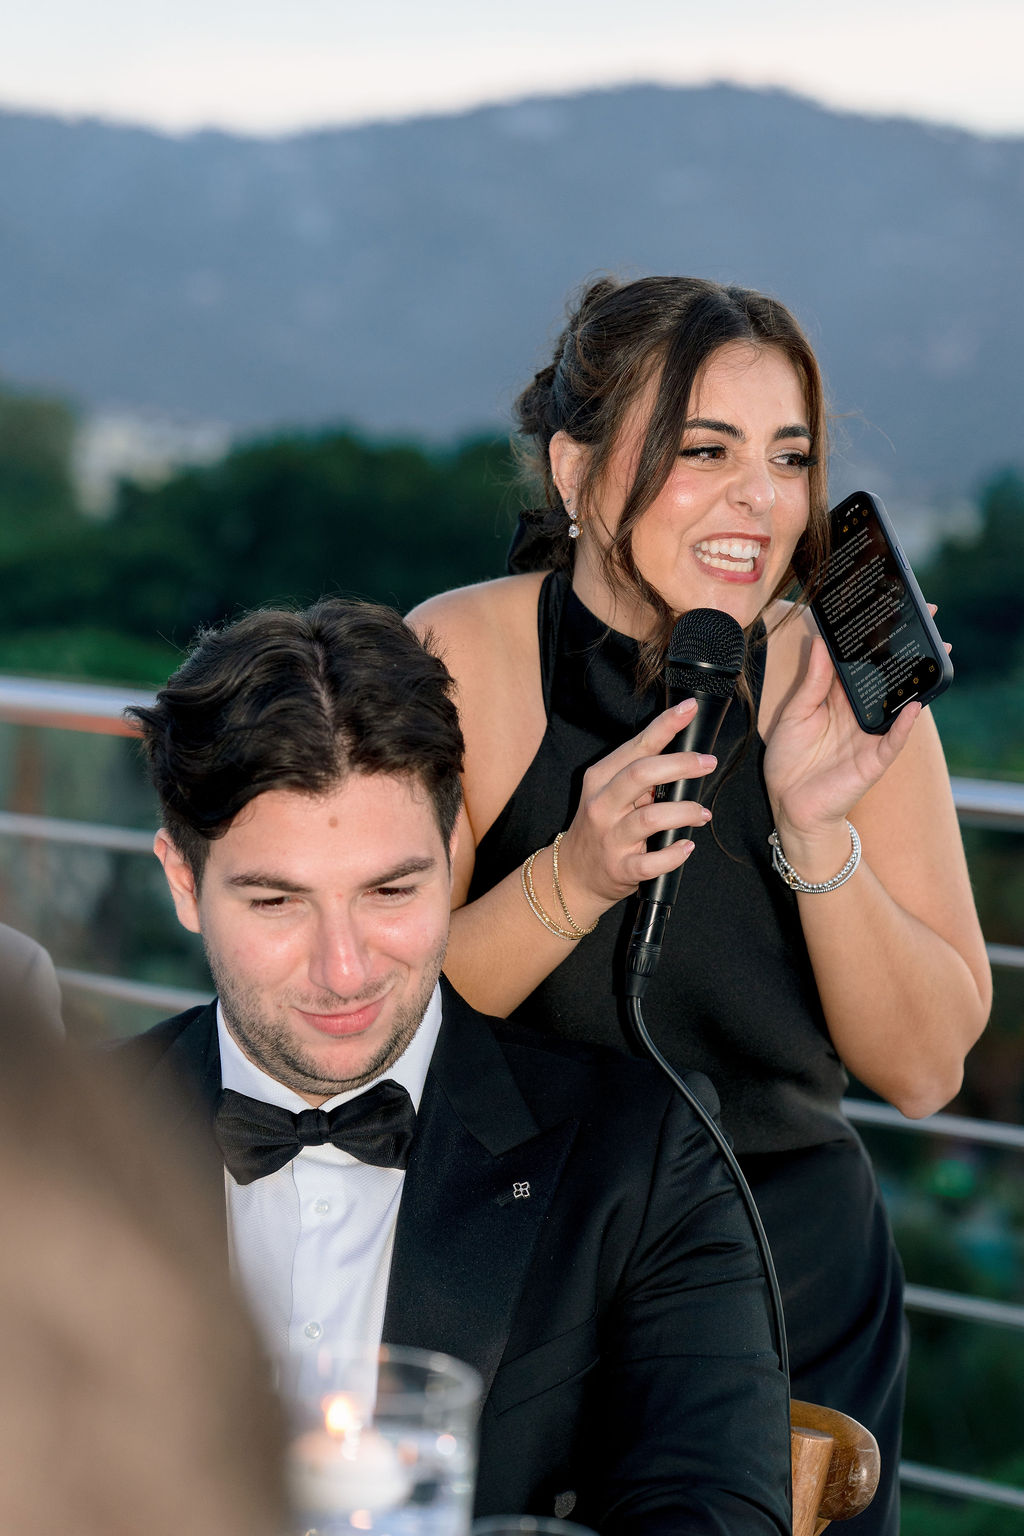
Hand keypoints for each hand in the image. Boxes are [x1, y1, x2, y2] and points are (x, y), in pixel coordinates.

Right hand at [555, 700, 717, 913]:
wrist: (574, 874)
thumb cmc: (601, 826)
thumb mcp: (608, 793)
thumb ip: (638, 776)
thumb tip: (685, 760)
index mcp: (600, 779)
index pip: (636, 746)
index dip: (664, 726)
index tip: (688, 708)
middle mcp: (601, 805)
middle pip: (640, 775)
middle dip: (679, 765)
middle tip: (707, 762)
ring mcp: (610, 838)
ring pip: (650, 818)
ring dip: (684, 812)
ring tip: (701, 813)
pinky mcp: (620, 869)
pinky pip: (651, 862)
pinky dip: (673, 854)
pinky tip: (686, 846)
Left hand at [763, 633, 920, 846]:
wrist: (788, 805)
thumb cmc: (789, 760)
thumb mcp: (795, 713)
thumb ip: (812, 681)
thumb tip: (820, 642)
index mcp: (837, 698)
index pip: (860, 663)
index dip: (874, 640)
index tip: (886, 613)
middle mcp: (858, 713)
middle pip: (886, 677)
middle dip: (905, 651)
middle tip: (924, 622)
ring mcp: (870, 735)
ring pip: (897, 704)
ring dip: (915, 682)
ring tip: (932, 656)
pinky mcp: (873, 760)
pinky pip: (893, 741)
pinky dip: (904, 726)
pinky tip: (914, 708)